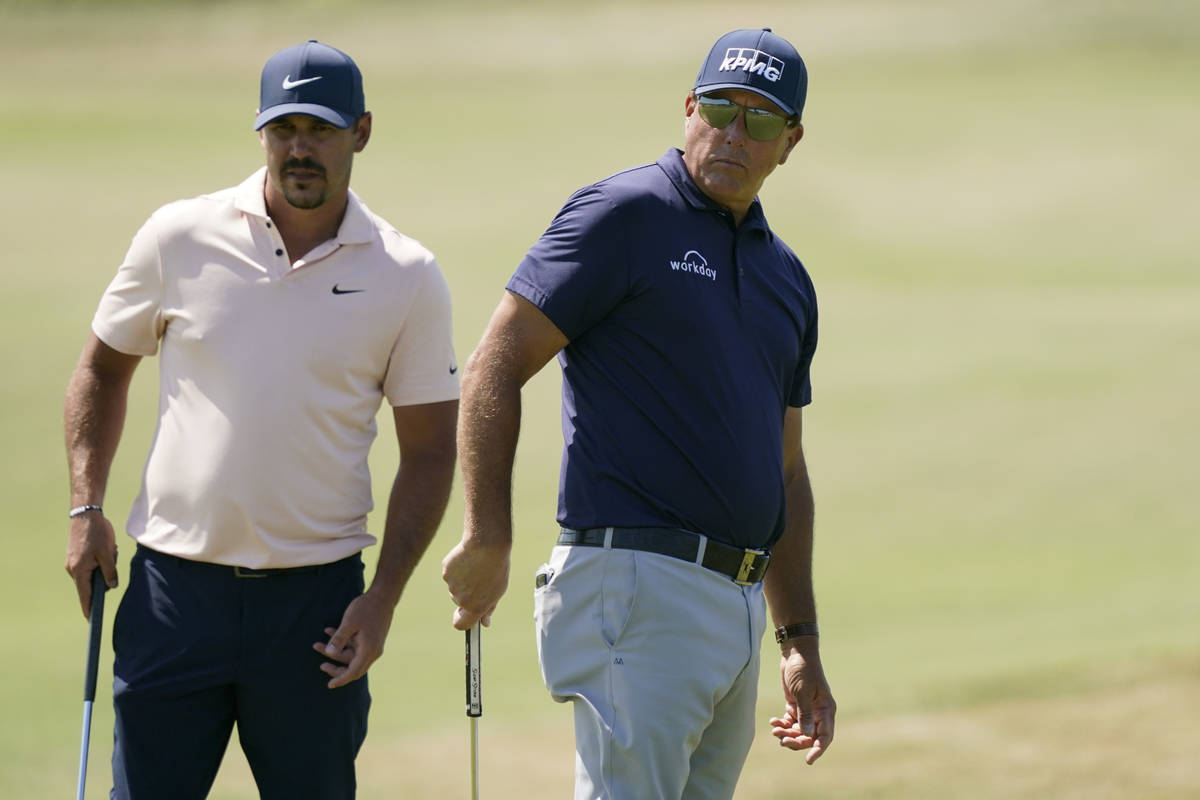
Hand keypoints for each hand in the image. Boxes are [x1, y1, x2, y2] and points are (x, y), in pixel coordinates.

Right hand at [65, 513, 118, 618]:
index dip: (89, 607)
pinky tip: (106, 548)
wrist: (85, 514)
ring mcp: (73, 563)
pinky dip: (100, 560)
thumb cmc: (97, 533)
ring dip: (104, 565)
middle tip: (112, 558)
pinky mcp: (76, 557)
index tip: (91, 620)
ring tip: (109, 550)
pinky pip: (91, 565)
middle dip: (104, 577)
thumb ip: (110, 572)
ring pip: (93, 573)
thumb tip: (111, 586)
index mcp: (79, 571)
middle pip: (91, 584)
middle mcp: (73, 569)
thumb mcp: (108, 553)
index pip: (84, 595)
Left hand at [312, 590, 393, 688]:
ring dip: (336, 651)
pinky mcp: (371, 639)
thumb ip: (339, 639)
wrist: (383, 596)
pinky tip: (329, 631)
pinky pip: (355, 646)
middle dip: (336, 668)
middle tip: (321, 665)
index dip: (341, 679)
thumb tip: (330, 654)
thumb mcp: (349, 622)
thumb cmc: (366, 608)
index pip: (354, 672)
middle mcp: (373, 651)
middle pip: (353, 668)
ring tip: (318, 643)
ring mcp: (373, 646)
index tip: (329, 685)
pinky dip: (343, 643)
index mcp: (369, 650)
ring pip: (352, 656)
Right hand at [441, 535, 509, 629]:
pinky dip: (457, 567)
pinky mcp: (446, 570)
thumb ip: (489, 608)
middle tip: (480, 577)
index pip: (460, 624)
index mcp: (475, 607)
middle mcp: (460, 599)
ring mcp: (451, 585)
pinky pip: (450, 572)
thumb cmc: (496, 568)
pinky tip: (468, 558)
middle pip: (459, 601)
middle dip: (467, 592)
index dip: (461, 619)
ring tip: (476, 566)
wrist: (487, 544)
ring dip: (463, 579)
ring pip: (454, 586)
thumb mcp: (498, 590)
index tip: (463, 614)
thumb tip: (485, 623)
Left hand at [770, 640, 835, 763]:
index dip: (818, 750)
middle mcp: (818, 712)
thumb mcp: (803, 692)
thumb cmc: (803, 669)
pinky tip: (773, 721)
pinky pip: (790, 722)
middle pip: (810, 737)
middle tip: (782, 740)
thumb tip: (807, 736)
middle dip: (796, 741)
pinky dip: (782, 724)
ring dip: (787, 733)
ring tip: (774, 729)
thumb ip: (804, 714)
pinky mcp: (796, 705)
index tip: (808, 760)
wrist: (795, 652)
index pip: (825, 736)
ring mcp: (807, 709)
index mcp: (826, 710)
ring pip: (799, 731)